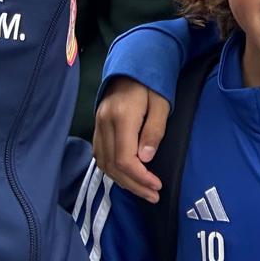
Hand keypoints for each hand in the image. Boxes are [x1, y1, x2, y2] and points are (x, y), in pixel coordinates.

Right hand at [92, 77, 171, 202]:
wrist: (132, 65)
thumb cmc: (152, 82)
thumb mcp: (162, 103)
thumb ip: (154, 131)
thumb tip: (145, 159)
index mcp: (121, 117)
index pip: (125, 158)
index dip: (140, 177)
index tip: (157, 186)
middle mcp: (104, 123)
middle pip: (113, 165)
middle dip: (133, 184)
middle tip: (153, 195)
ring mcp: (98, 124)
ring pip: (104, 162)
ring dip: (122, 180)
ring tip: (142, 190)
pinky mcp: (97, 126)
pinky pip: (100, 154)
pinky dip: (112, 169)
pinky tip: (127, 176)